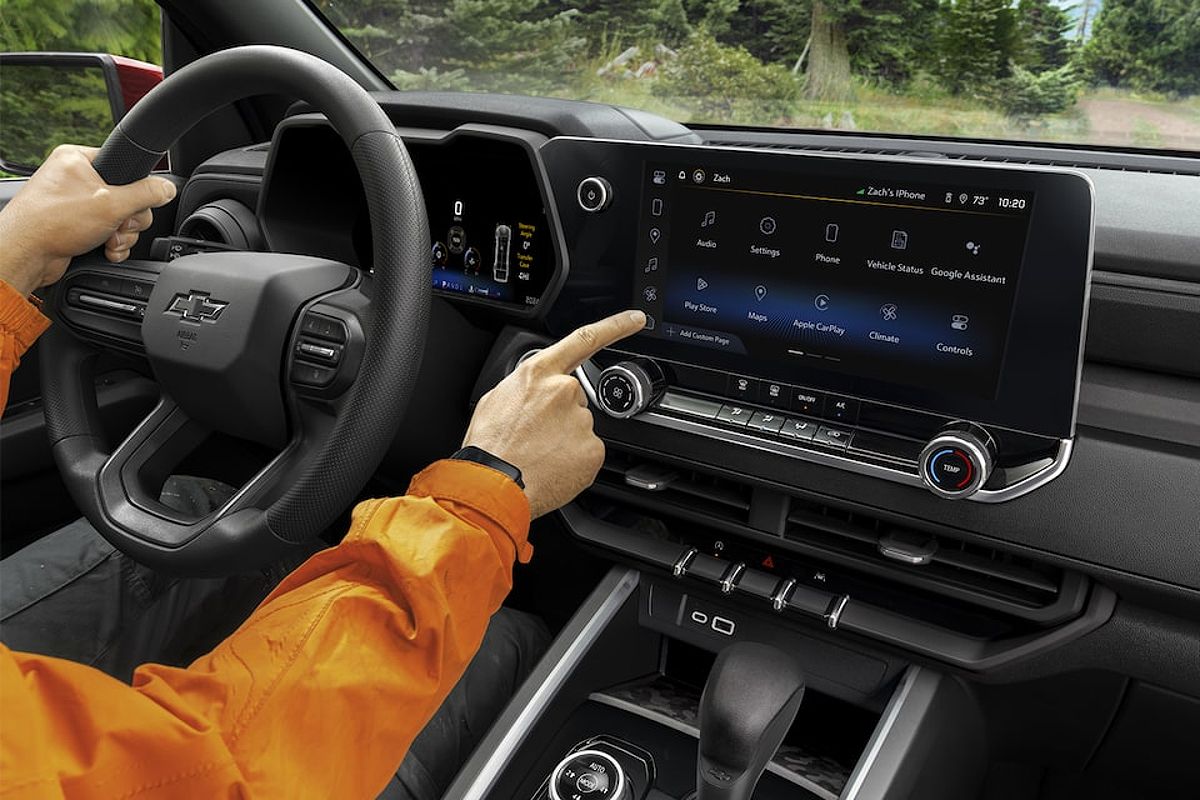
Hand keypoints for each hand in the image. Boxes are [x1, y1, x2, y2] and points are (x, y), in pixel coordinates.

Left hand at [0, 144, 176, 295]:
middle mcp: (75, 178)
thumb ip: (146, 194)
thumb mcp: (112, 203)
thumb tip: (167, 188)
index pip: (125, 166)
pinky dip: (111, 243)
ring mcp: (74, 202)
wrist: (24, 254)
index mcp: (79, 159)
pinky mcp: (75, 224)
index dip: (135, 189)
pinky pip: (107, 230)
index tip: (134, 203)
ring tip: (109, 241)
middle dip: (128, 219)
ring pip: (119, 217)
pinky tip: (105, 249)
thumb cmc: (52, 222)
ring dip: (122, 235)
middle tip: (119, 225)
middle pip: (126, 196)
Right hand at [462, 310, 646, 517]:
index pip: (584, 340)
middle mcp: (564, 391)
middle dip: (561, 416)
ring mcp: (581, 420)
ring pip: (580, 429)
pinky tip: (552, 467)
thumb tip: (533, 392)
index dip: (615, 326)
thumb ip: (524, 387)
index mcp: (539, 374)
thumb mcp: (495, 400)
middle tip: (536, 437)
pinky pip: (588, 453)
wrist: (493, 485)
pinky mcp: (593, 449)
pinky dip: (574, 462)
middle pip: (575, 399)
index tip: (636, 319)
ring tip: (538, 455)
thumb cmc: (489, 447)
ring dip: (565, 441)